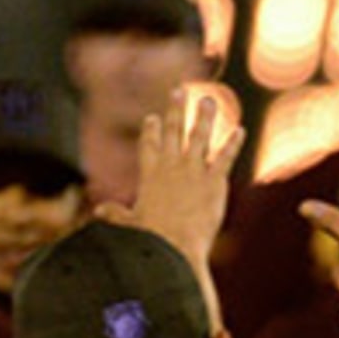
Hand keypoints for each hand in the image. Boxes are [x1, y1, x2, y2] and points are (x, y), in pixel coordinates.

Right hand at [100, 89, 244, 267]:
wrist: (175, 246)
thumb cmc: (151, 238)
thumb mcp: (129, 223)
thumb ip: (115, 214)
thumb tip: (99, 211)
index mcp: (149, 173)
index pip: (149, 144)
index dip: (151, 130)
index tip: (153, 117)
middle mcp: (171, 166)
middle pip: (173, 130)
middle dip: (175, 109)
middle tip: (178, 91)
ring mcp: (194, 170)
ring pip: (199, 135)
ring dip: (204, 116)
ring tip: (207, 99)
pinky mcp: (215, 181)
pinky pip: (225, 157)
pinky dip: (233, 143)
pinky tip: (240, 130)